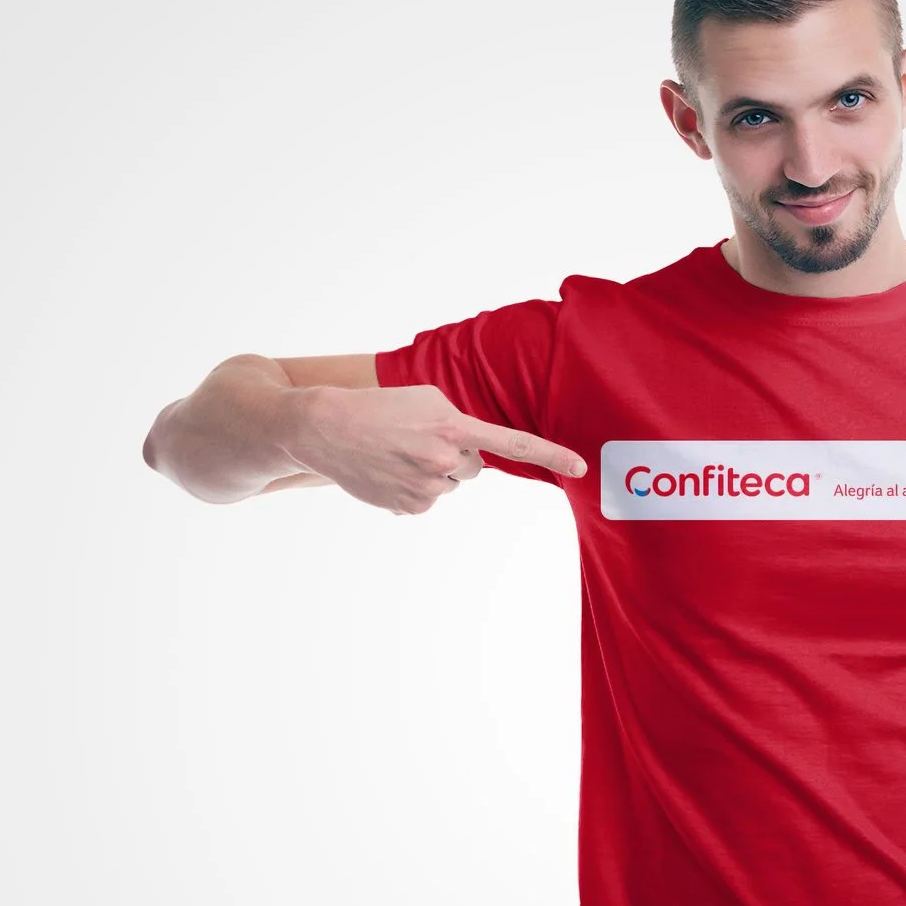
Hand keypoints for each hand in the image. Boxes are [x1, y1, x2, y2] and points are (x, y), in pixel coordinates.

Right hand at [287, 383, 585, 513]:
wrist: (324, 427)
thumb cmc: (377, 408)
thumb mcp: (424, 399)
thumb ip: (458, 423)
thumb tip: (471, 461)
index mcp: (453, 426)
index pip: (512, 443)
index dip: (550, 455)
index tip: (581, 467)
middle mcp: (444, 460)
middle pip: (473, 466)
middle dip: (455, 455)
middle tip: (418, 440)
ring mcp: (427, 488)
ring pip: (449, 483)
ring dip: (432, 471)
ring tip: (397, 454)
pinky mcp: (410, 507)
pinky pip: (427, 499)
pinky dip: (412, 487)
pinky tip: (387, 471)